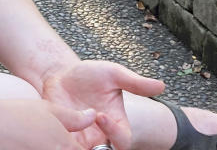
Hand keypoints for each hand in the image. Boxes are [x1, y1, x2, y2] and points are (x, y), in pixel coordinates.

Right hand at [0, 98, 94, 149]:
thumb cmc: (14, 116)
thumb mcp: (48, 110)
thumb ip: (74, 117)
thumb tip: (92, 116)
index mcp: (64, 148)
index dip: (74, 148)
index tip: (64, 143)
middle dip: (58, 149)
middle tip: (42, 142)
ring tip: (27, 144)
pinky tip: (18, 147)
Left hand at [40, 61, 164, 149]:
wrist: (60, 75)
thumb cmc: (90, 74)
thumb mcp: (113, 74)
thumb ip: (135, 83)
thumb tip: (162, 86)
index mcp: (117, 123)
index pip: (122, 140)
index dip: (114, 133)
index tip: (100, 115)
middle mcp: (101, 135)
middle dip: (98, 148)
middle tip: (86, 128)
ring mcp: (82, 138)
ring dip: (75, 146)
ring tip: (68, 130)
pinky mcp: (63, 137)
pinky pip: (63, 147)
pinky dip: (59, 144)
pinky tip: (54, 131)